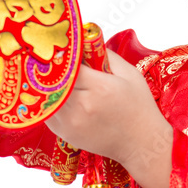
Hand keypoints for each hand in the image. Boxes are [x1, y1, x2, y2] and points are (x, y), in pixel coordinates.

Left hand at [46, 49, 170, 169]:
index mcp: (99, 87)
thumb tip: (86, 44)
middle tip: (54, 59)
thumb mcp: (129, 74)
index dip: (64, 56)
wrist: (141, 143)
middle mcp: (81, 105)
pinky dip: (50, 102)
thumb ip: (107, 56)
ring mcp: (70, 122)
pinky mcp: (65, 134)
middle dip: (53, 68)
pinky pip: (47, 112)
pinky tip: (60, 96)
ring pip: (46, 97)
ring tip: (55, 77)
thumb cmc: (139, 108)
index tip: (64, 49)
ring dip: (48, 86)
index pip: (68, 65)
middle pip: (53, 80)